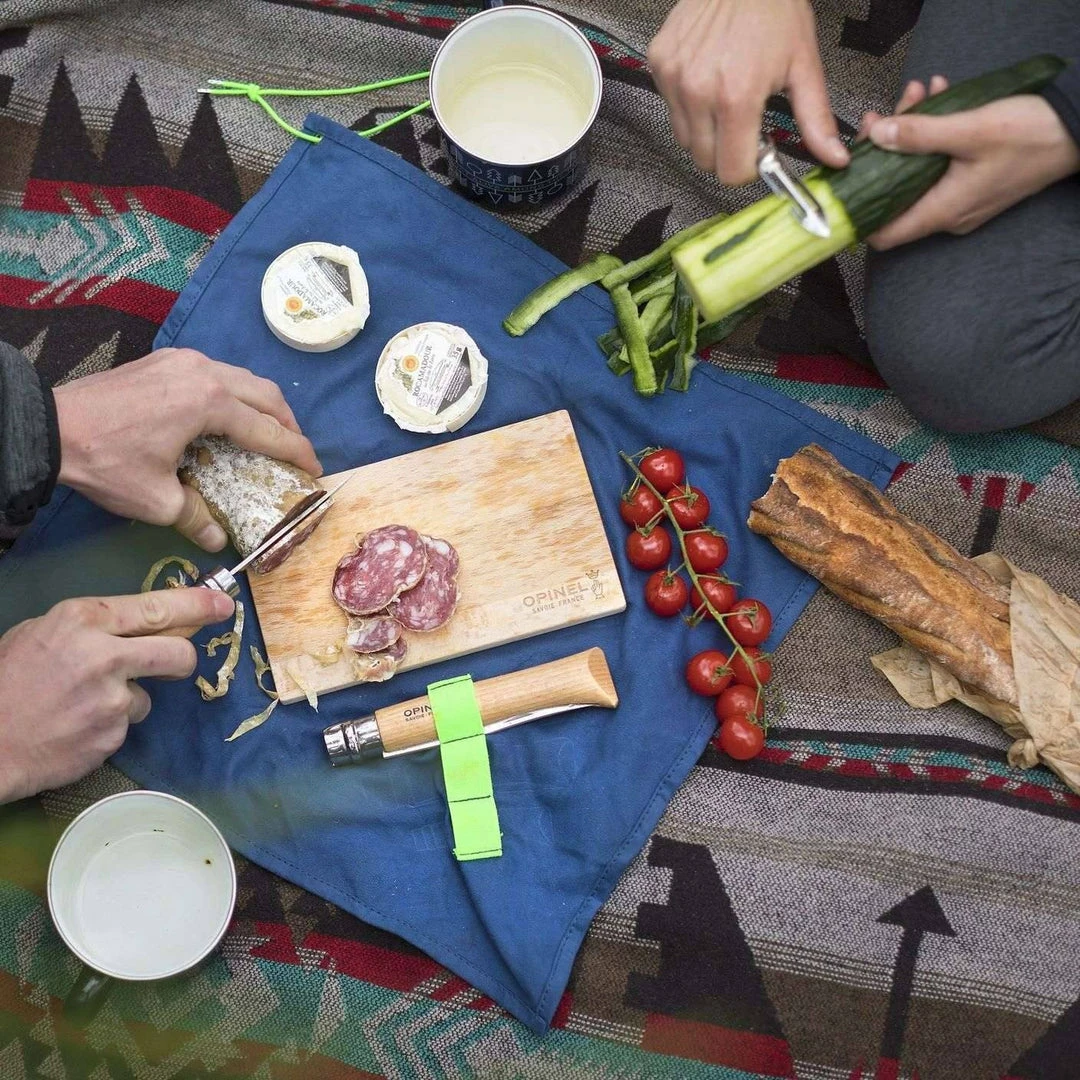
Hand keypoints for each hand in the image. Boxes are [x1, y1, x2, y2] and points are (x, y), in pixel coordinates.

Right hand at [0, 588, 234, 803]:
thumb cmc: (7, 681)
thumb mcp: (43, 633)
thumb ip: (95, 626)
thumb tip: (147, 624)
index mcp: (84, 620)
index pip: (158, 607)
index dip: (197, 605)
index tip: (222, 603)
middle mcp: (104, 654)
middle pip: (177, 651)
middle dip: (184, 658)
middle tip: (176, 663)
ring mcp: (111, 697)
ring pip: (149, 694)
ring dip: (128, 699)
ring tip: (85, 704)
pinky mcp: (113, 734)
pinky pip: (126, 724)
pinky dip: (109, 725)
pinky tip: (77, 726)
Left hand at [53, 349, 322, 550]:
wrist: (48, 426)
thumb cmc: (106, 461)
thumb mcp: (156, 500)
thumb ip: (196, 518)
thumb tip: (218, 541)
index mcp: (210, 403)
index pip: (268, 430)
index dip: (296, 452)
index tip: (314, 469)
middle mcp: (205, 372)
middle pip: (265, 394)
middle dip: (288, 424)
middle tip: (298, 452)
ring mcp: (184, 360)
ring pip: (242, 378)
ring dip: (263, 405)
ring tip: (269, 433)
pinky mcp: (166, 359)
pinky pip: (216, 372)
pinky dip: (235, 394)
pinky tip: (228, 416)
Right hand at [647, 0, 847, 183]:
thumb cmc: (774, 7)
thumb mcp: (804, 65)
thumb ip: (816, 120)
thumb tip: (833, 157)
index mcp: (736, 97)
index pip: (731, 171)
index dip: (748, 168)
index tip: (758, 150)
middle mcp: (698, 91)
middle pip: (705, 160)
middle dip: (726, 150)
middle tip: (745, 121)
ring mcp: (674, 77)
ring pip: (685, 138)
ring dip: (706, 129)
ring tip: (726, 96)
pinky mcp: (659, 64)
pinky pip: (671, 107)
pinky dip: (689, 103)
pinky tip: (709, 77)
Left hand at [860, 78, 1079, 249]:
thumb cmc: (1033, 134)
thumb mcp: (970, 129)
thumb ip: (919, 135)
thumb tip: (877, 136)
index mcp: (942, 211)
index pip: (882, 234)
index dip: (859, 212)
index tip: (848, 180)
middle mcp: (948, 213)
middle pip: (896, 193)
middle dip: (885, 151)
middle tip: (884, 115)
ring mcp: (961, 199)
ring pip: (918, 172)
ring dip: (912, 133)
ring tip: (916, 95)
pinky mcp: (973, 182)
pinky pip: (941, 163)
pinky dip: (934, 134)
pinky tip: (938, 99)